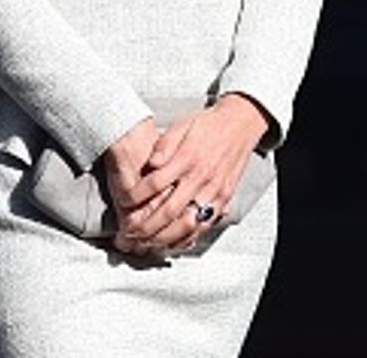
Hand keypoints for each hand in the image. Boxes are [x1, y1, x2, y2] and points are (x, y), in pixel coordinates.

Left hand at [112, 93, 270, 251]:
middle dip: (144, 228)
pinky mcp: (225, 197)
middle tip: (128, 234)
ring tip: (145, 244)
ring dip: (164, 239)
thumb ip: (165, 144)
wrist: (241, 122)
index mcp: (189, 157)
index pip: (156, 183)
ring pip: (187, 224)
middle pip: (169, 211)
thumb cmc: (209, 124)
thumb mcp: (183, 125)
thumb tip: (151, 162)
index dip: (136, 195)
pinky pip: (205, 225)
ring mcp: (215, 190)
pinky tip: (172, 242)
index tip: (124, 201)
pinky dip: (187, 238)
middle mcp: (202, 177)